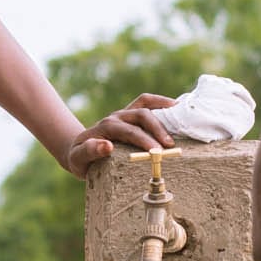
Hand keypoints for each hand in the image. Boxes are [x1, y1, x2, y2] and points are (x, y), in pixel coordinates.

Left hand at [60, 95, 175, 174]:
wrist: (78, 150)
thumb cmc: (79, 159)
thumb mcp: (78, 159)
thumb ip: (89, 152)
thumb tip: (107, 145)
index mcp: (105, 127)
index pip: (128, 131)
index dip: (143, 140)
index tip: (157, 152)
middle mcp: (116, 117)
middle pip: (141, 115)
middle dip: (157, 128)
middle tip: (170, 145)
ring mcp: (124, 114)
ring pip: (146, 104)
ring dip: (164, 110)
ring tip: (182, 121)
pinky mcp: (131, 114)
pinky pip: (147, 102)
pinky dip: (162, 102)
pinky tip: (178, 108)